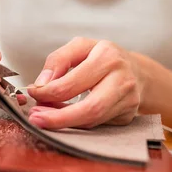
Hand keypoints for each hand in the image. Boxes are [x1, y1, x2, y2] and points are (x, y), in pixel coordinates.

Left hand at [27, 37, 144, 128]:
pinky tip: (62, 116)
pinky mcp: (127, 116)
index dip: (48, 92)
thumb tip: (41, 84)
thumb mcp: (80, 47)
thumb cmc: (103, 57)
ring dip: (64, 122)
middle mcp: (122, 80)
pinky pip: (96, 124)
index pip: (72, 83)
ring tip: (44, 118)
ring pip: (92, 120)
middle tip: (35, 119)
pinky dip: (76, 122)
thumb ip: (58, 60)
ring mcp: (128, 101)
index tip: (33, 93)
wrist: (138, 71)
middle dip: (58, 118)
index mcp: (108, 57)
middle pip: (90, 109)